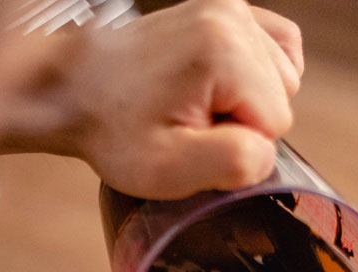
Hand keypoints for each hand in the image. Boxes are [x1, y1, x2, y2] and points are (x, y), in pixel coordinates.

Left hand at [0, 0, 303, 199]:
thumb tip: (268, 151)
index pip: (276, 124)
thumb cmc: (113, 130)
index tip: (190, 137)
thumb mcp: (167, 168)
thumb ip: (233, 162)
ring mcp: (229, 6)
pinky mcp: (227, 6)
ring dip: (243, 100)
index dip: (237, 144)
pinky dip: (256, 74)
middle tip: (186, 122)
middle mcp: (231, 16)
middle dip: (240, 121)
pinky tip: (219, 87)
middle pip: (282, 96)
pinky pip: (277, 47)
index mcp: (223, 50)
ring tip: (191, 103)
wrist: (75, 89)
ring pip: (281, 76)